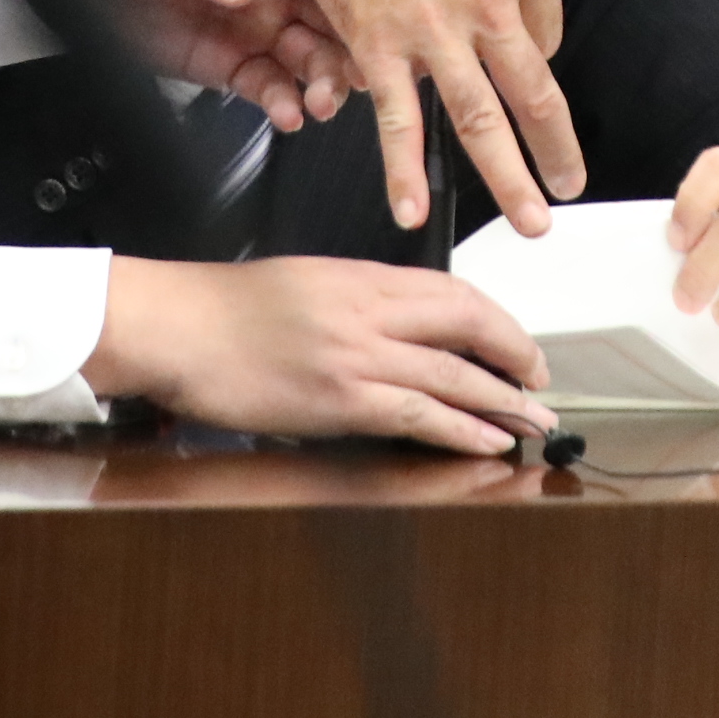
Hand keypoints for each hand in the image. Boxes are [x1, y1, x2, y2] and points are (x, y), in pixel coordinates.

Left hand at [81, 0, 348, 130]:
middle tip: (348, 75)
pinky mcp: (231, 64)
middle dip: (347, 49)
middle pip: (331, 17)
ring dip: (323, 82)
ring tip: (319, 101)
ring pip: (309, 58)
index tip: (367, 16)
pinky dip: (282, 102)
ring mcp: (256, 26)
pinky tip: (289, 111)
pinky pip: (268, 87)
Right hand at [88, 254, 555, 455]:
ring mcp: (355, 355)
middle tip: (543, 383)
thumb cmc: (226, 309)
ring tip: (534, 420)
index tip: (519, 344)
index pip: (454, 292)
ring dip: (503, 401)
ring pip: (453, 375)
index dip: (498, 322)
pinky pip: (417, 413)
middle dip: (516, 358)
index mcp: (361, 277)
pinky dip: (460, 428)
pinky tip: (486, 440)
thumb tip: (407, 328)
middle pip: (467, 327)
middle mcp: (367, 310)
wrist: (175, 326)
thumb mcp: (307, 281)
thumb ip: (361, 300)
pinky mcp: (338, 399)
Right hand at [205, 0, 580, 233]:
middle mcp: (486, 5)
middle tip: (569, 188)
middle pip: (532, 95)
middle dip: (555, 151)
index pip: (546, 34)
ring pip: (478, 122)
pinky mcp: (377, 46)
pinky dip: (404, 171)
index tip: (518, 58)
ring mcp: (431, 32)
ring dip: (508, 179)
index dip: (534, 50)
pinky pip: (396, 120)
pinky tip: (413, 211)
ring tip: (530, 222)